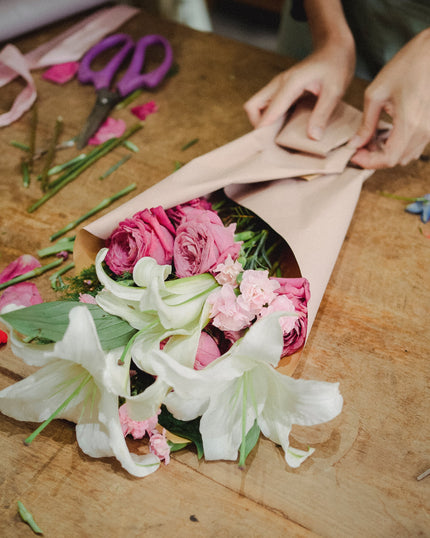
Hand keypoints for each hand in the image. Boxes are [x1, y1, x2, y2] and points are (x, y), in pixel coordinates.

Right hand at [244, 41, 354, 139]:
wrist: (335, 48)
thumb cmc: (336, 66)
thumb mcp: (335, 91)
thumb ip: (322, 114)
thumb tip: (313, 137)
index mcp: (289, 84)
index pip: (267, 111)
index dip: (264, 131)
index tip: (267, 148)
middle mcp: (278, 84)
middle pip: (252, 107)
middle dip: (258, 126)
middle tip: (273, 142)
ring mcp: (278, 86)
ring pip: (257, 107)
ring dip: (264, 123)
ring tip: (278, 138)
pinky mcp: (281, 90)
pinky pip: (267, 106)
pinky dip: (270, 119)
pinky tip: (284, 129)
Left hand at [350, 28, 429, 168]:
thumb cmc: (407, 65)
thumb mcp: (376, 93)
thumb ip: (366, 123)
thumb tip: (355, 143)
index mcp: (410, 124)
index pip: (388, 159)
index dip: (369, 162)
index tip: (355, 155)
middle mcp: (425, 131)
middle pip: (397, 160)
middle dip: (375, 157)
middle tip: (360, 146)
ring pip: (407, 155)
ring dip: (387, 152)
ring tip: (372, 138)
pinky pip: (415, 145)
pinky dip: (399, 144)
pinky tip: (387, 132)